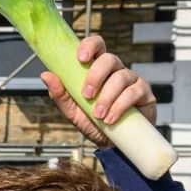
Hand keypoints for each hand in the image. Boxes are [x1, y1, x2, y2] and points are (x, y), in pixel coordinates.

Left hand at [41, 34, 156, 146]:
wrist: (113, 144)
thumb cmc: (93, 123)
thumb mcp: (73, 111)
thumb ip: (61, 94)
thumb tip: (45, 75)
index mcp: (98, 69)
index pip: (97, 45)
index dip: (90, 46)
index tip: (80, 58)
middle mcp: (116, 70)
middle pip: (109, 59)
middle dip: (96, 76)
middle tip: (87, 96)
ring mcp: (131, 80)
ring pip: (121, 77)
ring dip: (107, 97)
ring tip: (98, 116)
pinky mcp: (144, 92)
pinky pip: (134, 91)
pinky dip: (120, 106)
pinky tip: (110, 119)